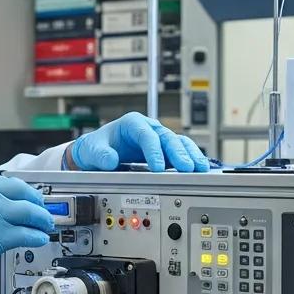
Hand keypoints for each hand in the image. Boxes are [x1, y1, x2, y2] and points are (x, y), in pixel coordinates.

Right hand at [0, 174, 54, 291]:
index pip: (10, 183)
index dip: (27, 193)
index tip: (33, 200)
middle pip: (24, 195)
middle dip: (38, 205)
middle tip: (44, 213)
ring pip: (29, 213)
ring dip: (42, 221)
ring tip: (45, 226)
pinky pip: (25, 234)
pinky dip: (36, 236)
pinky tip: (38, 239)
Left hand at [69, 112, 209, 172]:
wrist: (99, 150)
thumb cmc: (97, 146)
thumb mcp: (93, 149)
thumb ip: (100, 154)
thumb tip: (110, 160)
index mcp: (132, 123)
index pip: (146, 135)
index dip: (154, 151)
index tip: (158, 167)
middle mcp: (149, 128)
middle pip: (167, 137)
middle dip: (178, 153)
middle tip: (186, 168)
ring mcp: (159, 139)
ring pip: (179, 143)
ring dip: (190, 155)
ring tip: (200, 168)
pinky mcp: (164, 151)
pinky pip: (181, 153)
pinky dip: (190, 160)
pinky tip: (199, 169)